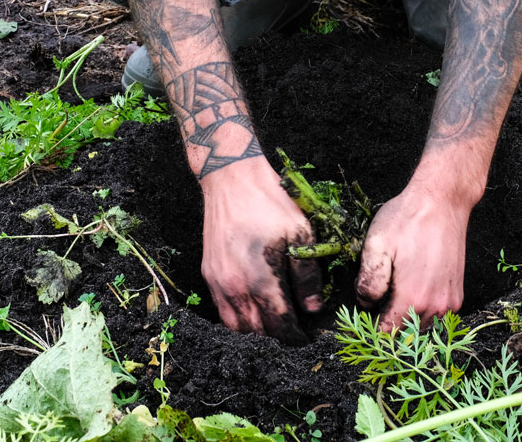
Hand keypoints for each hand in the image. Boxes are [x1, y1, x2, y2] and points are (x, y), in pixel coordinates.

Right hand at [200, 158, 322, 343]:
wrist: (231, 180)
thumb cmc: (270, 204)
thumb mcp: (300, 234)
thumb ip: (307, 275)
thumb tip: (313, 308)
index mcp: (261, 280)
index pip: (281, 325)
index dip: (296, 339)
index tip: (308, 342)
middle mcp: (235, 288)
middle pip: (256, 333)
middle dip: (277, 341)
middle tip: (294, 338)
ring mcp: (218, 283)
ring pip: (235, 327)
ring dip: (255, 335)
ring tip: (274, 331)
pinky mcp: (208, 275)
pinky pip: (222, 311)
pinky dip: (237, 320)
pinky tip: (253, 314)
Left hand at [355, 180, 469, 331]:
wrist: (443, 201)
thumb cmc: (408, 219)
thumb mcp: (376, 245)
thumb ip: (368, 282)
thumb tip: (365, 303)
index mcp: (412, 297)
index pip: (386, 334)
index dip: (370, 328)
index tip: (363, 315)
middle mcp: (435, 306)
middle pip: (404, 333)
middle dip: (387, 322)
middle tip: (375, 299)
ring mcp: (449, 301)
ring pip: (421, 326)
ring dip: (406, 317)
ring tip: (394, 292)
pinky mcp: (457, 293)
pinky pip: (436, 315)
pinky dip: (422, 310)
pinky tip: (412, 288)